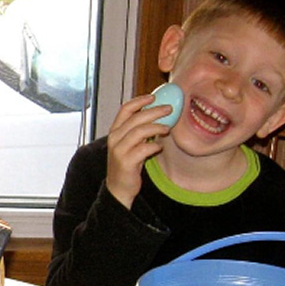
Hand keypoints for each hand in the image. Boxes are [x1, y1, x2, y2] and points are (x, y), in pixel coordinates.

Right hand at [105, 93, 174, 208]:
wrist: (119, 188)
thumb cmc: (128, 164)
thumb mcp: (130, 144)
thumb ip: (139, 130)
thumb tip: (159, 115)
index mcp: (115, 131)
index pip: (125, 109)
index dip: (140, 101)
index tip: (154, 97)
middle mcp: (114, 139)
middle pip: (135, 118)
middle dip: (154, 111)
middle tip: (169, 109)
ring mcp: (119, 150)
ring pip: (139, 131)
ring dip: (156, 127)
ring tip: (167, 129)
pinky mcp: (126, 162)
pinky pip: (143, 149)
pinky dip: (154, 145)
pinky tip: (160, 147)